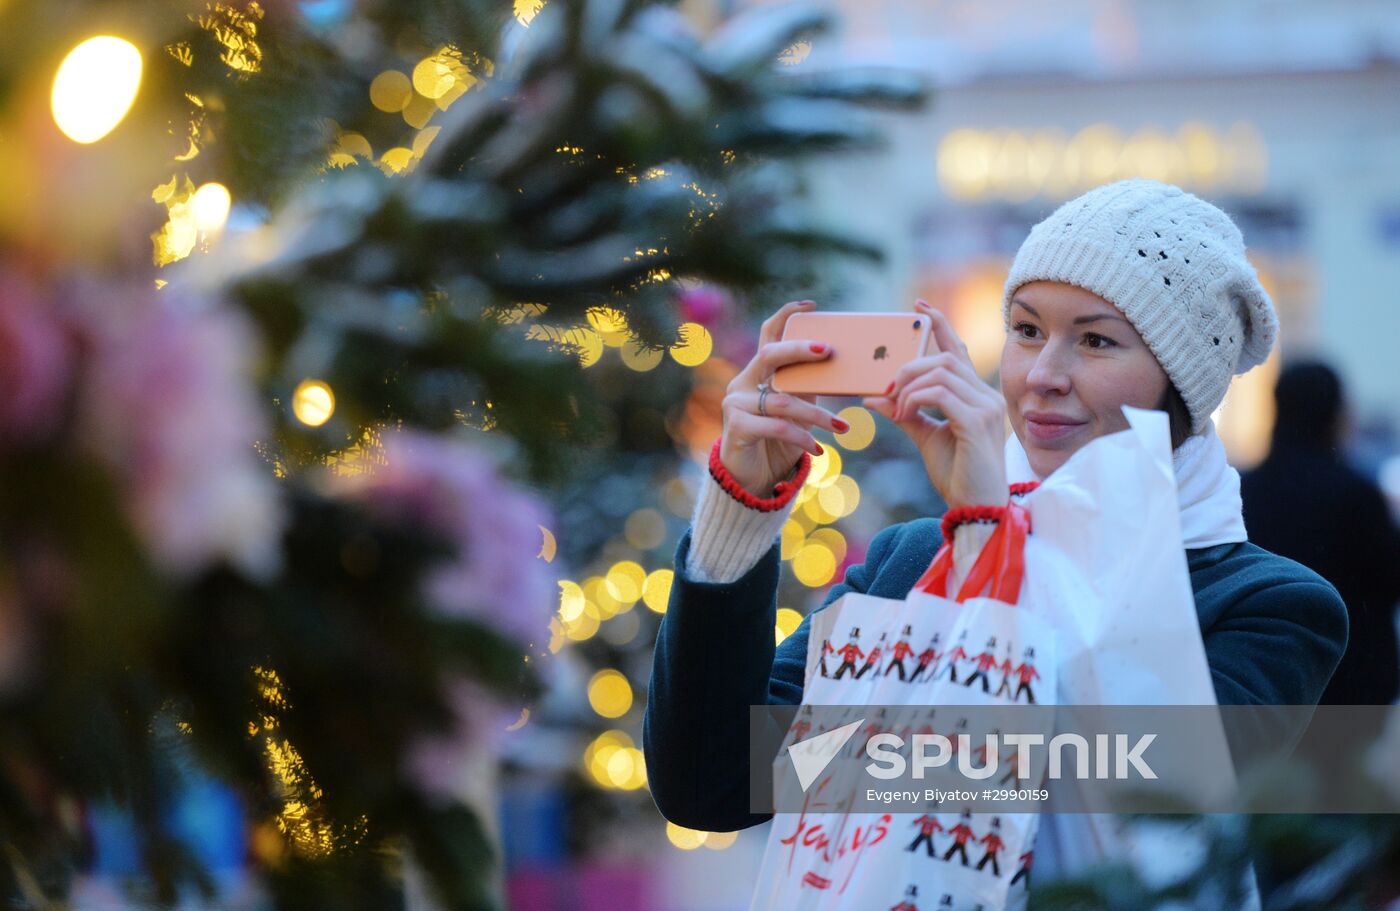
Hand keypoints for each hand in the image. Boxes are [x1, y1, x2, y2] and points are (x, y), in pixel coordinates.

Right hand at [720, 300, 847, 496]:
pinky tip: (817, 449)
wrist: (750, 480)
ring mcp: (735, 404)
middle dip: (800, 350)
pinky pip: (777, 427)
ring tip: (840, 427)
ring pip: (783, 400)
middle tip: (828, 350)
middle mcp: (742, 382)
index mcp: (758, 373)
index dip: (786, 316)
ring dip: (817, 414)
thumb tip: (842, 369)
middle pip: (770, 355)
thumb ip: (807, 389)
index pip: (768, 335)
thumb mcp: (796, 411)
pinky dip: (802, 438)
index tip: (811, 305)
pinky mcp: (736, 428)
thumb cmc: (776, 442)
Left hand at [861, 300, 1007, 509]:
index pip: (958, 350)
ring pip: (940, 371)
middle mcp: (986, 395)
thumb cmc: (958, 475)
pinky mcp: (977, 422)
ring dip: (909, 386)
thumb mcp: (926, 438)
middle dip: (909, 367)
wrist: (976, 510)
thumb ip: (905, 414)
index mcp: (977, 396)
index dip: (940, 325)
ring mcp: (985, 407)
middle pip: (943, 357)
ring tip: (898, 409)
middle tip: (888, 391)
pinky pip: (939, 393)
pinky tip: (906, 414)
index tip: (919, 308)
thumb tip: (874, 396)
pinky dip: (915, 399)